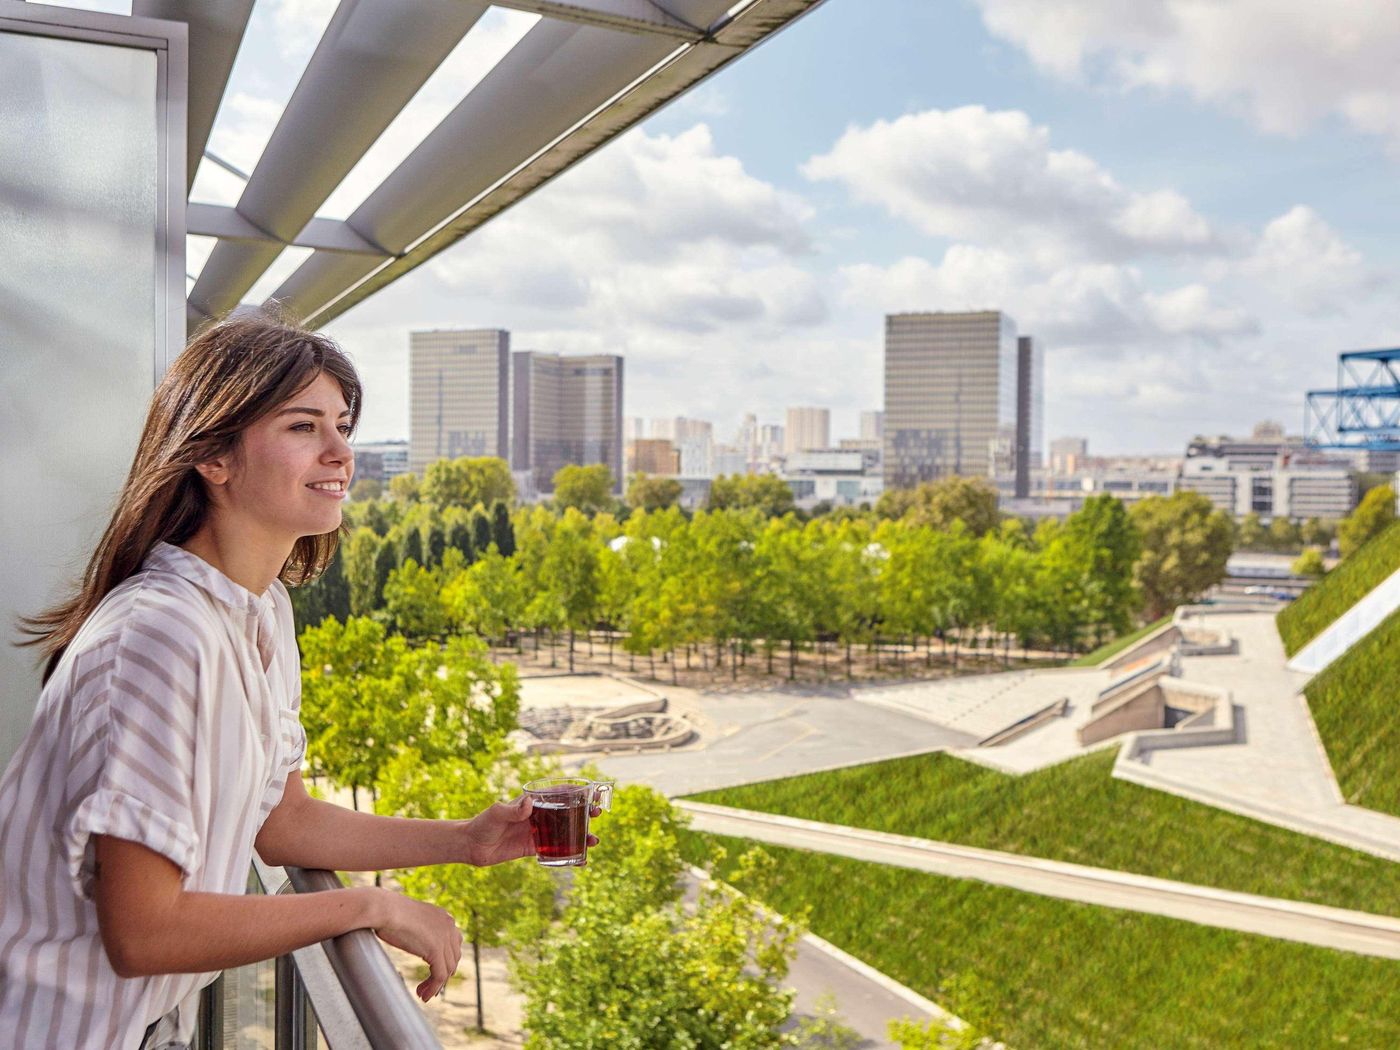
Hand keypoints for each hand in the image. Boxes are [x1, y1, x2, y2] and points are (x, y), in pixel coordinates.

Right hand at [366, 888, 462, 1001]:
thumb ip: (419, 930)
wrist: (383, 909)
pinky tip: (423, 995)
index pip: (453, 944)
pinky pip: (439, 975)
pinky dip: (433, 988)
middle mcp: (449, 925)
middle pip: (453, 958)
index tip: (432, 975)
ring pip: (447, 969)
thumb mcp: (410, 920)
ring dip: (436, 986)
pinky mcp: (436, 950)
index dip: (445, 962)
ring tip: (423, 994)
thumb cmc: (387, 912)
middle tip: (428, 988)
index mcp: (443, 917)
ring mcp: (444, 937)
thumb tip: (415, 940)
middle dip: (441, 975)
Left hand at [464, 795, 600, 866]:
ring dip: (581, 834)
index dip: (577, 792)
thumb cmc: (483, 823)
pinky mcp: (534, 848)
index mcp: (532, 802)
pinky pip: (555, 850)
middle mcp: (538, 815)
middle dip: (584, 812)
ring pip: (565, 831)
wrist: (472, 846)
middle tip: (597, 814)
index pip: (558, 793)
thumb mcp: (497, 813)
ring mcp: (538, 831)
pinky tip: (581, 861)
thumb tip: (528, 803)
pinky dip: (569, 855)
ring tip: (594, 841)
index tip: (593, 793)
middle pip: (567, 811)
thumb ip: (512, 809)